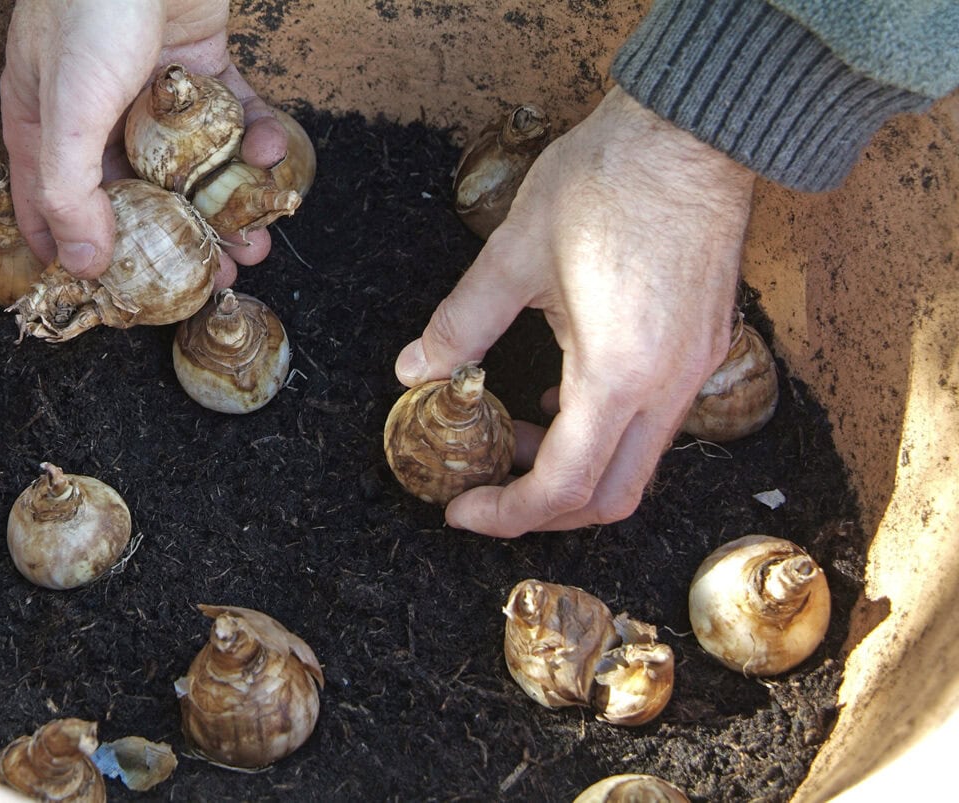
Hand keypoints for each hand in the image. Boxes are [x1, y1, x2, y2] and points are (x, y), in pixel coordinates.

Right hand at [0, 0, 286, 281]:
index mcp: (46, 124)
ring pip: (189, 164)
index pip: (53, 207)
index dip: (83, 255)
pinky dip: (253, 138)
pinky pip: (230, 116)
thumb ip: (68, 190)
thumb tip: (82, 266)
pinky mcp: (200, 66)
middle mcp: (96, 111)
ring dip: (225, 205)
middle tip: (212, 276)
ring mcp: (150, 89)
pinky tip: (272, 156)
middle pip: (136, 194)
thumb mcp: (67, 109)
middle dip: (176, 240)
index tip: (119, 298)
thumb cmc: (91, 8)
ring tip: (256, 241)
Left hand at [395, 87, 755, 535]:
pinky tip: (558, 395)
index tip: (461, 509)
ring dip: (574, 468)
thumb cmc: (608, 180)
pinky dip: (604, 432)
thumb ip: (460, 323)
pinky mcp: (706, 346)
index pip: (564, 487)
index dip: (507, 513)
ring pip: (636, 464)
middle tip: (488, 486)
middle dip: (544, 510)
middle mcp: (669, 387)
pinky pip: (655, 422)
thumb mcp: (514, 253)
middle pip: (611, 498)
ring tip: (516, 433)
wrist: (694, 128)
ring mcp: (696, 369)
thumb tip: (416, 370)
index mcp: (619, 373)